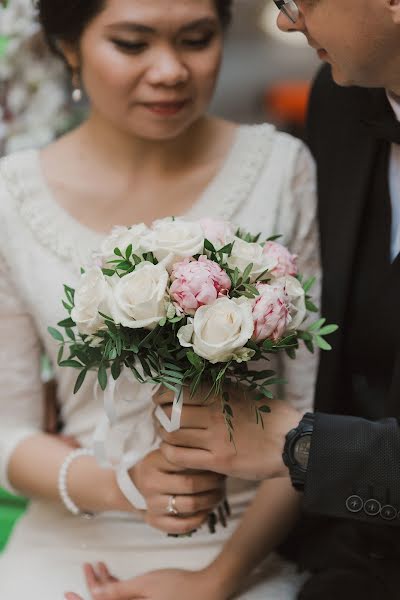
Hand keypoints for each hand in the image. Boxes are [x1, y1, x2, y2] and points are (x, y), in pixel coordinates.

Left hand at [65, 562, 227, 599]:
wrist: (206, 588)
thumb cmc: (179, 586)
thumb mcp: (146, 584)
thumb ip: (120, 592)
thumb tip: (97, 594)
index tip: (68, 594)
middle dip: (94, 586)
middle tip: (87, 568)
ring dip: (105, 585)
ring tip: (98, 565)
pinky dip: (117, 588)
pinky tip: (112, 573)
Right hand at [130, 449, 224, 533]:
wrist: (129, 486)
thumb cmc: (155, 465)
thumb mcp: (163, 452)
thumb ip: (181, 450)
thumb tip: (213, 450)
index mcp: (154, 462)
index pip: (185, 461)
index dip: (206, 462)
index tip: (218, 462)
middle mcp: (151, 483)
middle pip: (190, 484)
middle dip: (213, 483)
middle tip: (223, 479)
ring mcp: (152, 504)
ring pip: (190, 506)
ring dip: (210, 501)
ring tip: (219, 494)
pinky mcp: (154, 521)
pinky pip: (182, 525)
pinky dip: (199, 520)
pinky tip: (206, 511)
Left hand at [155, 388, 300, 480]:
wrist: (293, 443)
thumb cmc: (272, 417)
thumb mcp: (246, 393)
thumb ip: (222, 390)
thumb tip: (199, 384)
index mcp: (221, 394)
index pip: (178, 390)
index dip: (162, 394)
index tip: (159, 398)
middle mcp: (214, 413)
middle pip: (170, 412)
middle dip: (159, 415)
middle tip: (158, 418)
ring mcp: (215, 438)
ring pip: (172, 435)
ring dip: (162, 435)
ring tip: (164, 436)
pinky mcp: (218, 461)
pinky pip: (181, 457)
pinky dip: (169, 454)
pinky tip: (172, 453)